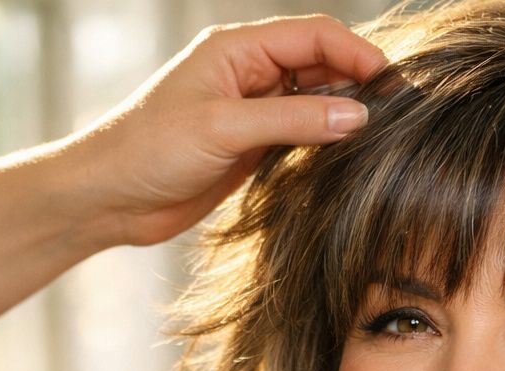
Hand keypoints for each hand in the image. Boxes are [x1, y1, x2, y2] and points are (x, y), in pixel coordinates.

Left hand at [57, 14, 386, 249]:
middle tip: (396, 119)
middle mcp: (248, 73)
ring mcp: (252, 110)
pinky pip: (302, 135)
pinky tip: (345, 161)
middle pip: (323, 65)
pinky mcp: (251, 146)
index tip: (394, 88)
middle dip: (359, 85)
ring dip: (345, 117)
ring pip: (317, 102)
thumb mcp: (224, 130)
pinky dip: (327, 144)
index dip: (359, 55)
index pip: (316, 36)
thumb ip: (293, 122)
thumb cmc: (148, 151)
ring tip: (378, 142)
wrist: (108, 198)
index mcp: (238, 49)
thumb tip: (358, 116)